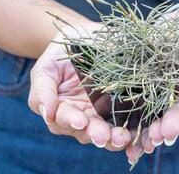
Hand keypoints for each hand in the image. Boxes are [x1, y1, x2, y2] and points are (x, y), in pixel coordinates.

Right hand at [28, 23, 130, 149]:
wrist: (84, 40)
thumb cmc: (61, 54)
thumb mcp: (46, 68)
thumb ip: (42, 90)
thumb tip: (47, 113)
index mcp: (62, 110)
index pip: (64, 120)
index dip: (71, 121)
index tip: (80, 121)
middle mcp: (82, 116)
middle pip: (87, 131)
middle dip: (95, 134)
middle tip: (104, 136)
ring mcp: (101, 113)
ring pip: (107, 131)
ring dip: (114, 137)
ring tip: (121, 138)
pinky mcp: (119, 107)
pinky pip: (124, 122)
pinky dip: (130, 129)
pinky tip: (136, 132)